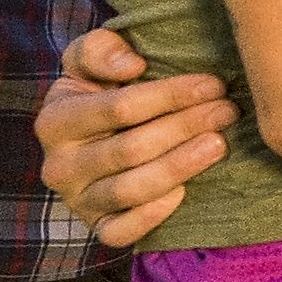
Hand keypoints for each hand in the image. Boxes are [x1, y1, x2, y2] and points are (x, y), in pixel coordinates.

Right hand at [33, 19, 237, 252]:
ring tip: (220, 144)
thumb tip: (132, 65)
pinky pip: (121, 232)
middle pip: (131, 148)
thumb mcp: (92, 57)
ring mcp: (76, 201)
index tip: (213, 84)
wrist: (93, 134)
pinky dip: (151, 216)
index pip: (120, 108)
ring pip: (130, 190)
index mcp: (54, 120)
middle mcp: (58, 165)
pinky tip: (183, 192)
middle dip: (185, 127)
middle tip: (227, 111)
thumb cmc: (101, 88)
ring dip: (181, 165)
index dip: (170, 95)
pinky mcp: (96, 227)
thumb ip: (101, 49)